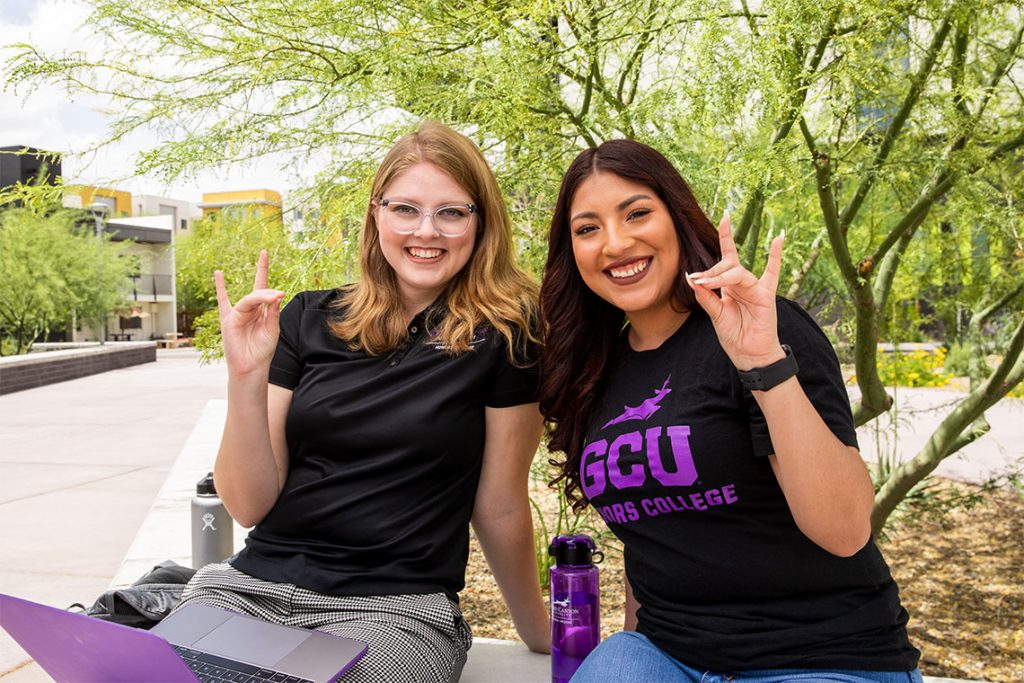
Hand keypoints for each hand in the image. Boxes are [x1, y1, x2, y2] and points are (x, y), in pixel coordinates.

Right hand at [214, 249, 285, 377]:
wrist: (251, 366)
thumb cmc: (262, 349)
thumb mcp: (273, 329)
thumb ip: (273, 312)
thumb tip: (276, 295)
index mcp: (261, 310)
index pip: (263, 286)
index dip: (263, 269)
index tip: (264, 252)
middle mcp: (249, 309)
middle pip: (259, 293)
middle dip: (269, 294)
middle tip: (279, 294)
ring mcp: (237, 313)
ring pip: (250, 299)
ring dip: (261, 297)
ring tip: (273, 297)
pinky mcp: (228, 320)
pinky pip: (223, 302)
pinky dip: (221, 287)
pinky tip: (219, 273)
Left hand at [685, 212, 784, 369]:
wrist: (749, 355)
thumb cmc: (734, 336)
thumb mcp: (715, 315)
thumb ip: (706, 297)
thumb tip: (692, 278)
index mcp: (730, 286)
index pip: (726, 258)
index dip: (725, 238)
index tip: (722, 219)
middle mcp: (743, 283)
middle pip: (727, 265)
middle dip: (712, 272)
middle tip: (699, 281)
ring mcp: (756, 288)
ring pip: (737, 272)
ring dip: (720, 276)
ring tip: (706, 282)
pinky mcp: (766, 296)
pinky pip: (772, 273)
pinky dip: (775, 256)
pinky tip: (778, 238)